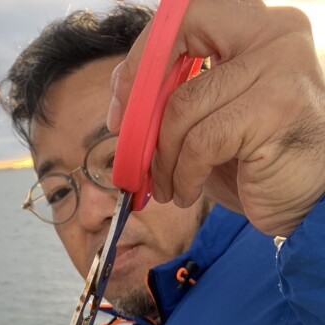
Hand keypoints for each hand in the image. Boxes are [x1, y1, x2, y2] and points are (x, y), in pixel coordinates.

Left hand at [108, 0, 324, 236]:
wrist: (304, 203)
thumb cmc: (254, 162)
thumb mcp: (210, 119)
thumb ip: (175, 96)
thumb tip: (123, 97)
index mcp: (255, 26)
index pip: (186, 13)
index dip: (143, 56)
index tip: (123, 107)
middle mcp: (274, 33)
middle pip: (181, 39)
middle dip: (144, 98)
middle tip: (133, 145)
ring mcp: (280, 67)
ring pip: (183, 105)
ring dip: (162, 159)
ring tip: (166, 187)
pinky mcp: (276, 108)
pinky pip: (200, 142)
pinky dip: (182, 175)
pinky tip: (186, 193)